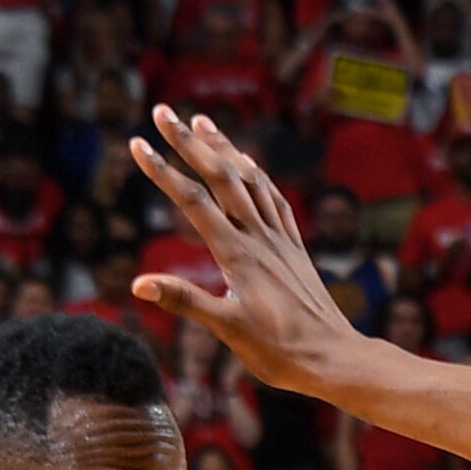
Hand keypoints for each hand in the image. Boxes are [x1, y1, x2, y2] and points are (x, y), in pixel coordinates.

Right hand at [129, 109, 366, 395]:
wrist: (334, 357)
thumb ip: (184, 301)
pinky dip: (256, 174)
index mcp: (238, 255)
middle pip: (220, 176)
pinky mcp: (295, 248)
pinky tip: (248, 164)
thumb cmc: (280, 351)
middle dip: (189, 141)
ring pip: (250, 179)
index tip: (137, 144)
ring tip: (202, 121)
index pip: (192, 201)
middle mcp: (259, 238)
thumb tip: (138, 284)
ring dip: (223, 147)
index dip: (163, 170)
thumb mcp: (227, 330)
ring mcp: (280, 239)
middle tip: (162, 112)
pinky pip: (274, 198)